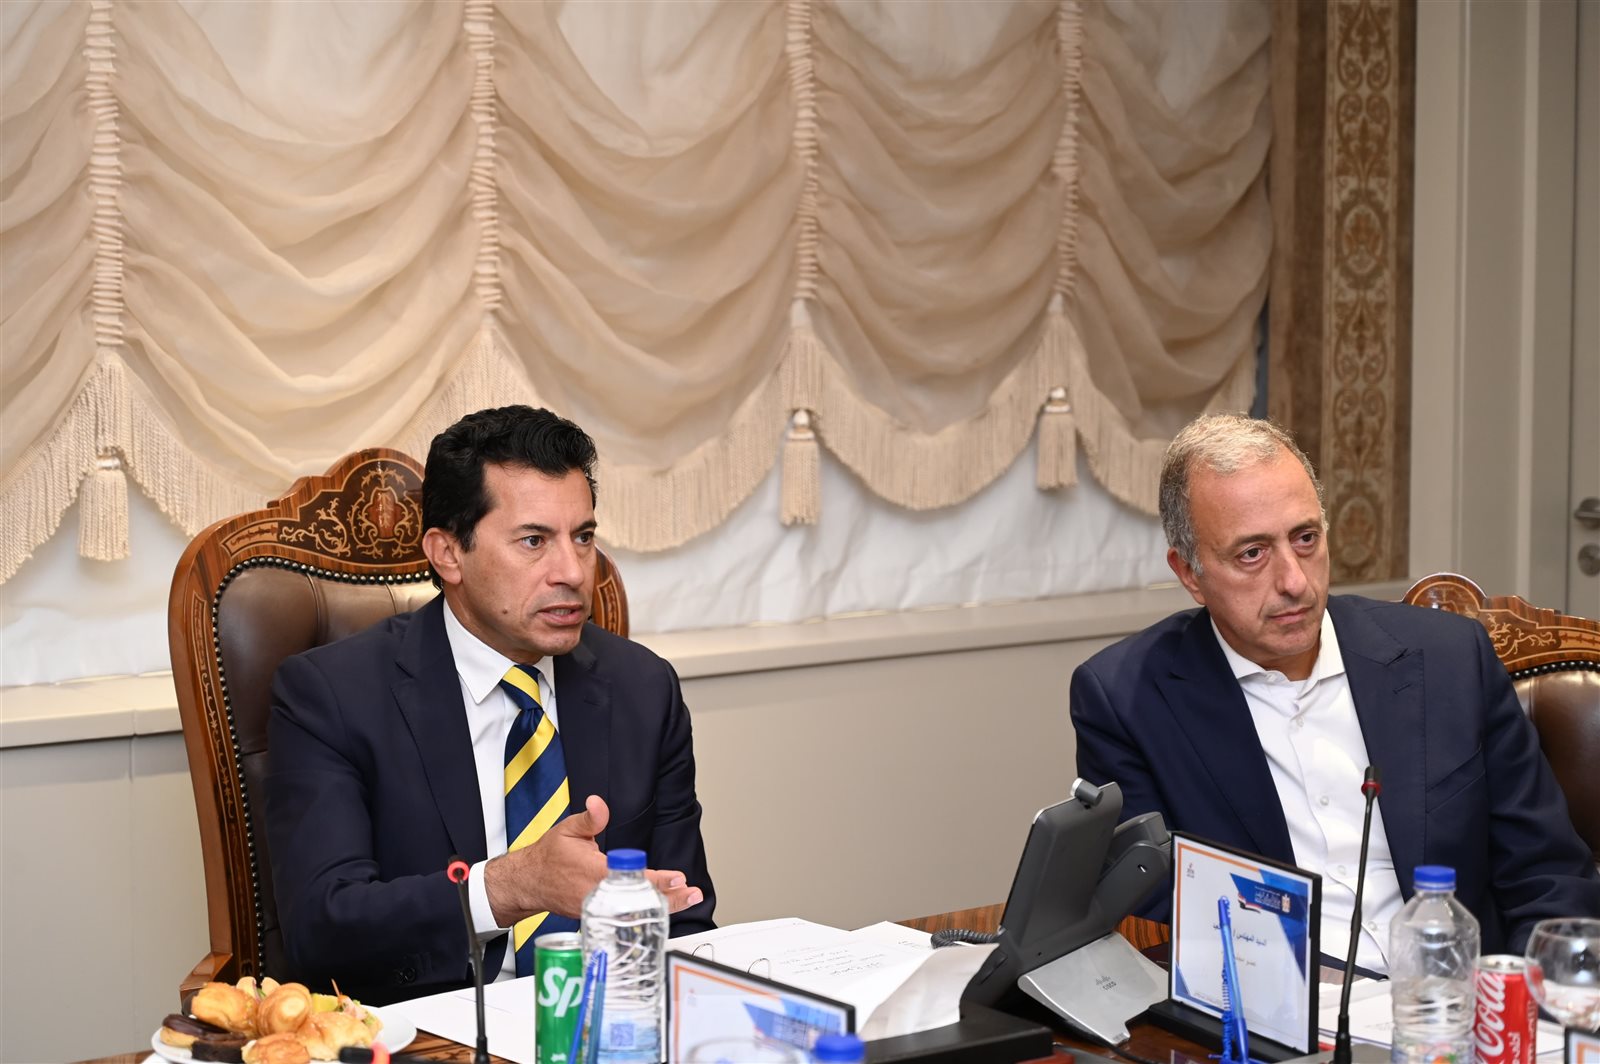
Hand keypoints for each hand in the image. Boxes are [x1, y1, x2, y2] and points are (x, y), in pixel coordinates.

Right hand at [483, 794, 706, 923]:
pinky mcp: (595, 915)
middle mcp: (597, 896)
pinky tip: (663, 908)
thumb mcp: (567, 830)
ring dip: (662, 907)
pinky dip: (644, 912)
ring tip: (687, 900)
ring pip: (634, 911)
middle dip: (669, 899)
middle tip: (692, 893)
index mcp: (593, 873)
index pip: (633, 878)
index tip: (678, 877)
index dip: (658, 880)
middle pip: (639, 901)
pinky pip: (624, 916)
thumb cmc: (548, 856)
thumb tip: (599, 803)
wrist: (529, 883)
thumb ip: (589, 818)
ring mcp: (596, 909)